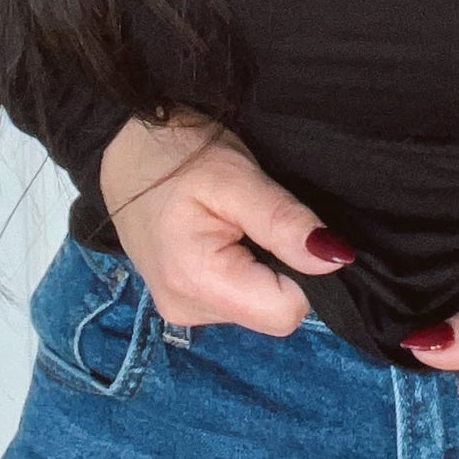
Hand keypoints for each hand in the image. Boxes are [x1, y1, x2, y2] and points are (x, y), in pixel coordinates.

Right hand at [97, 111, 355, 337]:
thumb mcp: (237, 177)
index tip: (285, 229)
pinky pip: (237, 299)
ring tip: (235, 223)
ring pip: (257, 305)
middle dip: (281, 269)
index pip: (286, 311)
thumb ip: (284, 222)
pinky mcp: (182, 302)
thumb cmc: (177, 154)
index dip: (302, 272)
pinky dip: (243, 270)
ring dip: (261, 268)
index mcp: (197, 283)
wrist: (122, 146)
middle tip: (254, 219)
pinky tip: (225, 236)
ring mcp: (181, 311)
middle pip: (272, 312)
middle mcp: (187, 312)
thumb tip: (336, 259)